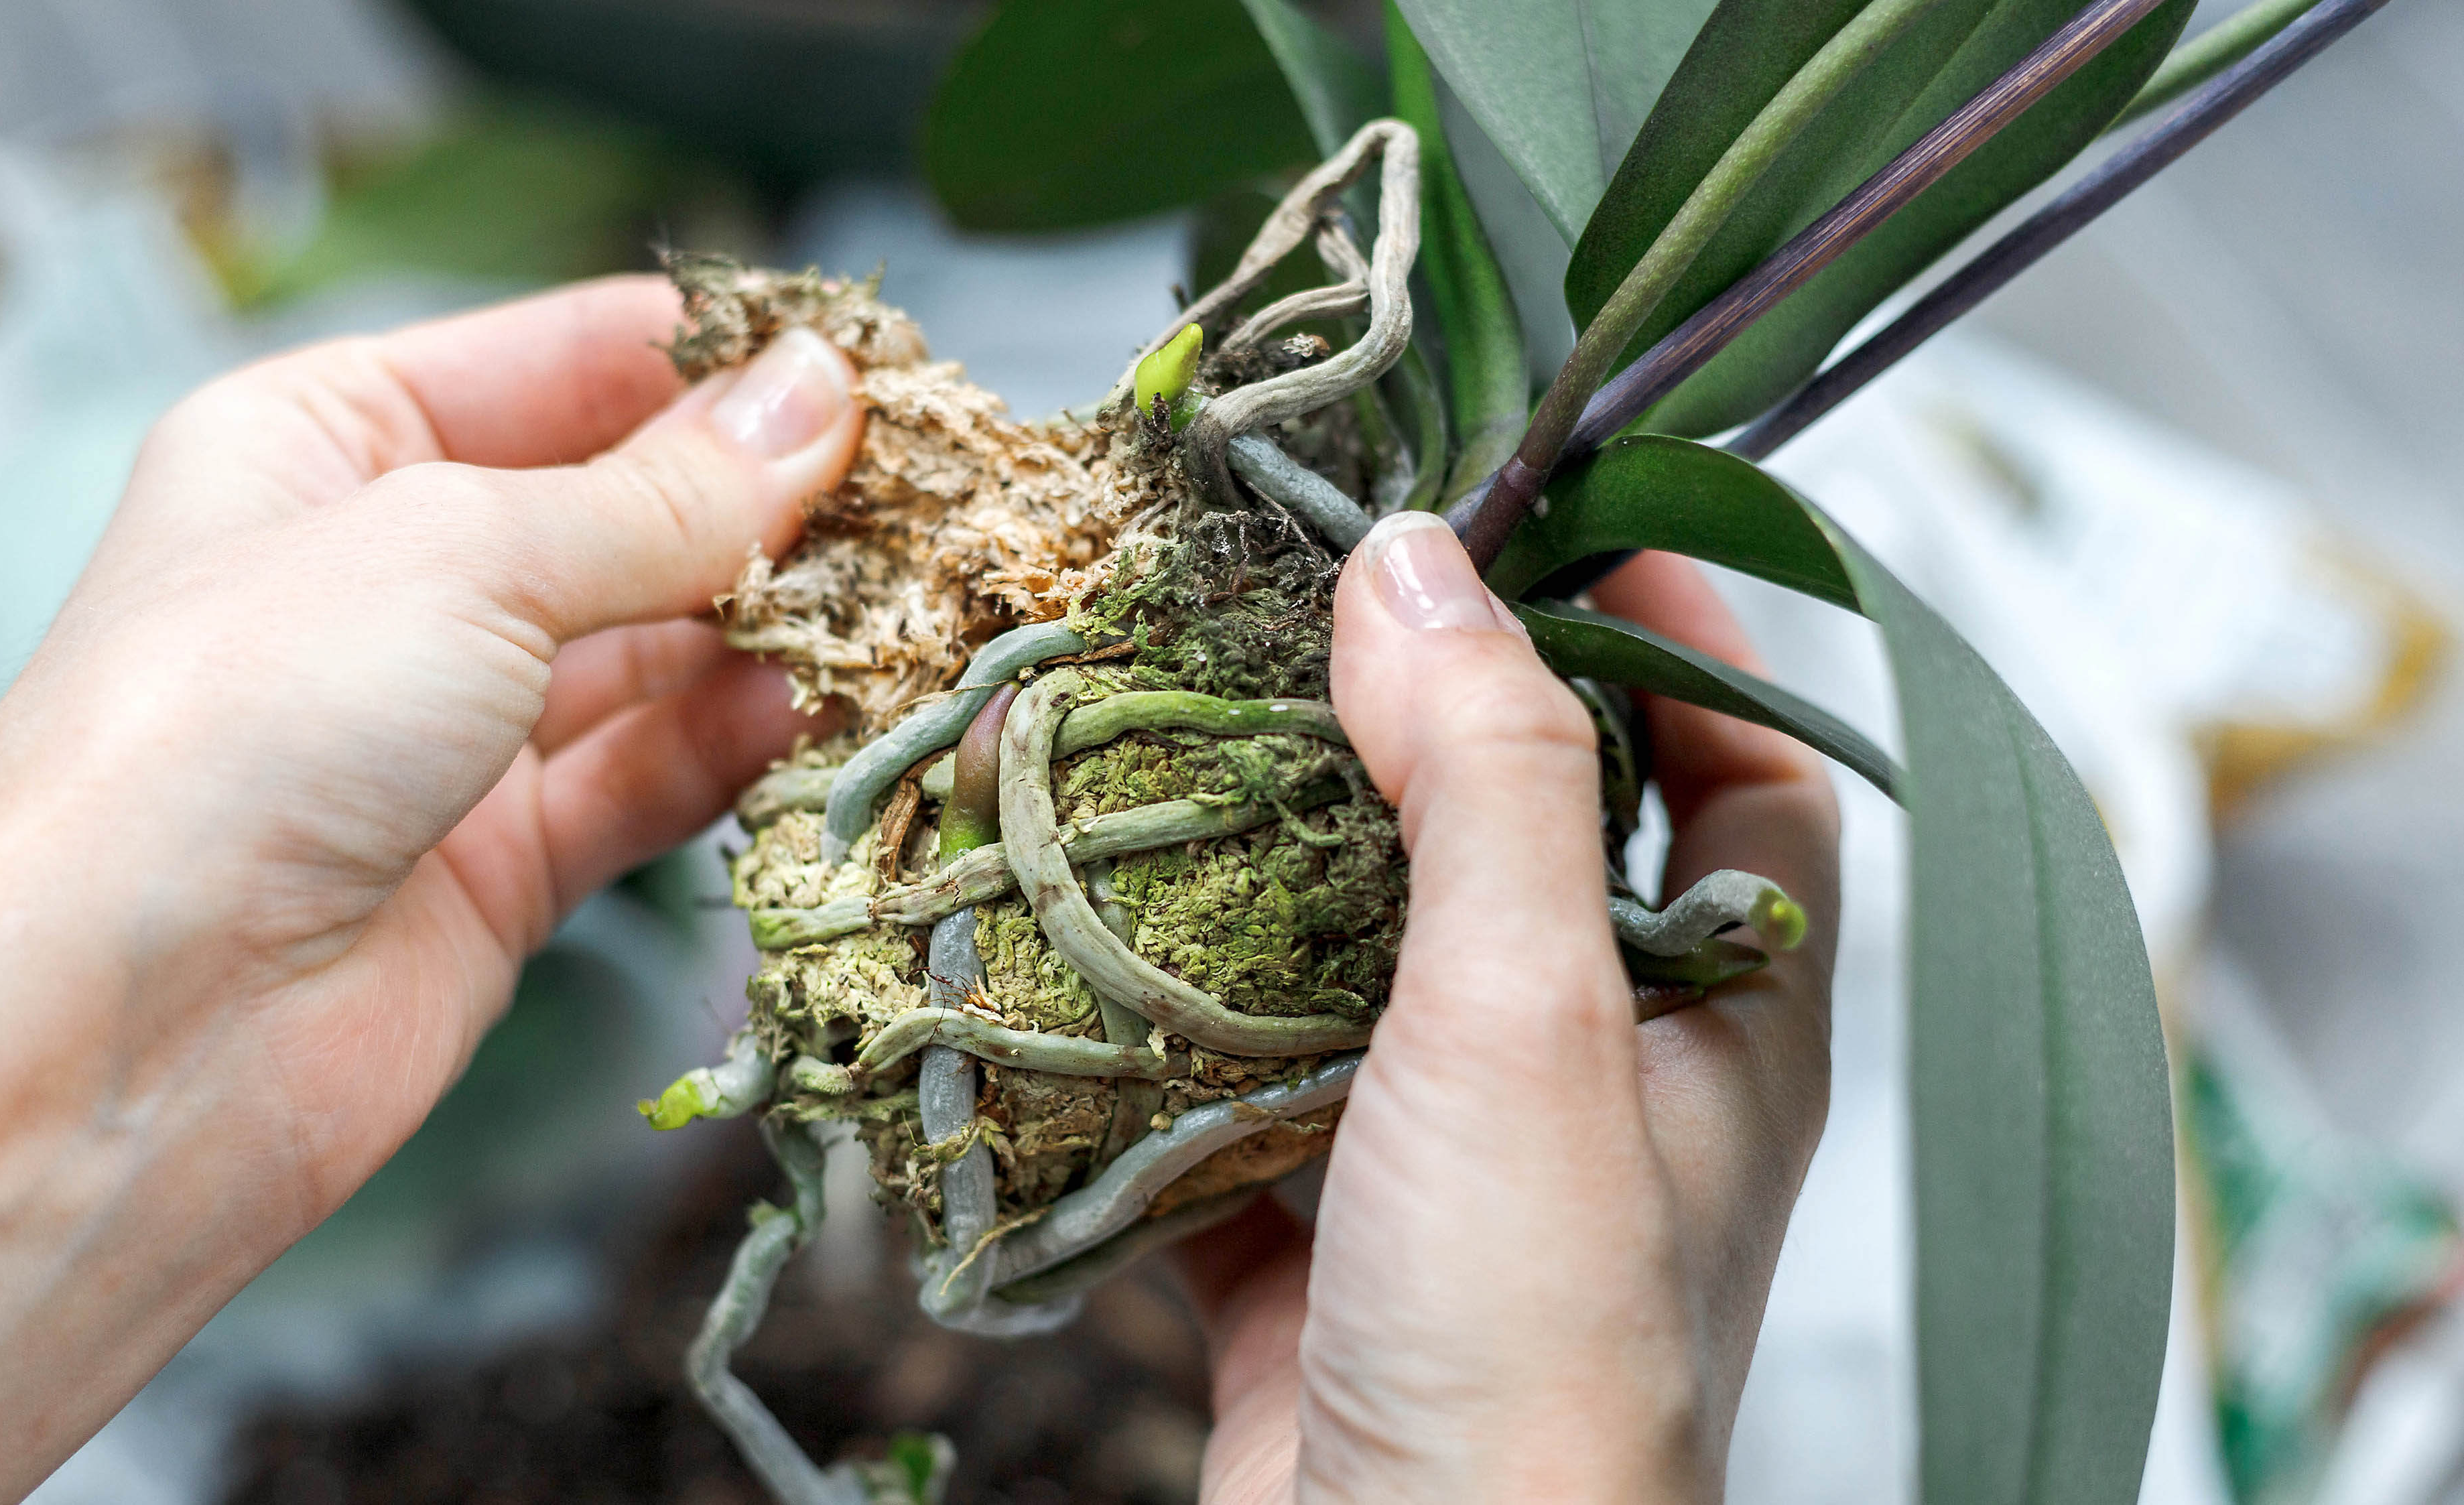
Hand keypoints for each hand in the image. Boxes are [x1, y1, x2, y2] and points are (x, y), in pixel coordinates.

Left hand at [0, 277, 859, 1502]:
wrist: (127, 1034)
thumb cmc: (232, 732)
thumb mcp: (465, 551)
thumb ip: (663, 494)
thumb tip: (821, 398)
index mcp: (325, 442)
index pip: (563, 359)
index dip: (719, 360)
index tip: (875, 368)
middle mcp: (384, 577)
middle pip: (622, 509)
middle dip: (765, 505)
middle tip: (924, 499)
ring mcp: (443, 728)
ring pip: (650, 651)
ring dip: (768, 630)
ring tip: (896, 610)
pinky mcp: (497, 866)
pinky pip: (644, 778)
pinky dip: (729, 747)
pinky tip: (813, 715)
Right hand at [1180, 514, 1841, 1502]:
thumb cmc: (1530, 1343)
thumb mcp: (1531, 1022)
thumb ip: (1489, 780)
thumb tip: (1414, 565)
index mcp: (1718, 1015)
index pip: (1743, 767)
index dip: (1672, 624)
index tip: (1551, 501)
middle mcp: (1596, 1080)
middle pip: (1519, 842)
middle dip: (1405, 723)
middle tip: (1292, 595)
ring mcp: (1444, 1161)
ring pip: (1352, 959)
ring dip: (1252, 864)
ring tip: (1151, 728)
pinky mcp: (1311, 1236)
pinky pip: (1225, 1088)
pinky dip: (1148, 1025)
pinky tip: (1061, 949)